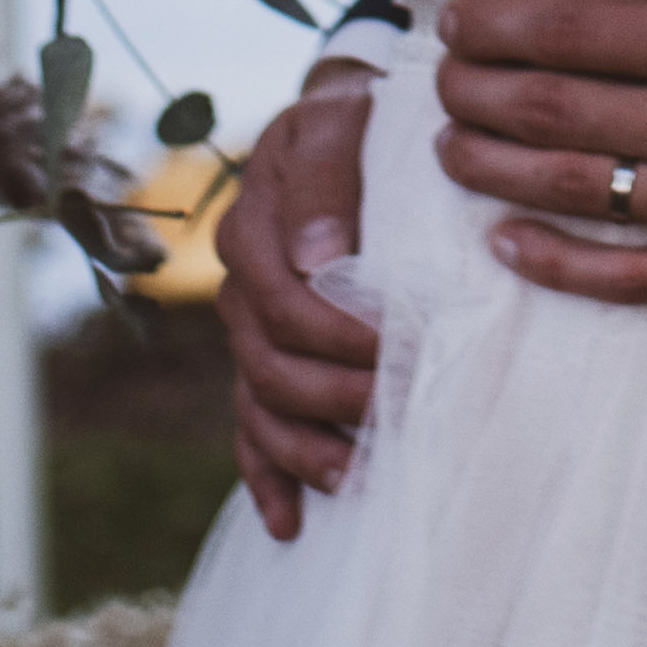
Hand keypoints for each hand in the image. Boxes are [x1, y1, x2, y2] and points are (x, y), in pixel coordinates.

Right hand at [217, 69, 382, 540]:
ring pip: (259, 407)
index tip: (405, 349)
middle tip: (404, 411)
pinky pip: (247, 429)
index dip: (342, 335)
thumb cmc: (359, 123)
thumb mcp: (341, 123)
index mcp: (253, 229)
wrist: (347, 127)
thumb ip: (325, 180)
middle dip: (337, 396)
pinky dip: (265, 478)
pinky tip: (290, 523)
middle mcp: (240, 287)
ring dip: (305, 449)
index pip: (285, 304)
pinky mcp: (263, 361)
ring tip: (360, 476)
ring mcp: (247, 331)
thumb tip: (318, 257)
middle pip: (271, 365)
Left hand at [432, 0, 646, 314]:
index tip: (456, 17)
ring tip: (446, 154)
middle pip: (554, 113)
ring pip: (575, 193)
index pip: (575, 31)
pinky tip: (507, 248)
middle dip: (477, 96)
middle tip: (435, 84)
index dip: (500, 23)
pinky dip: (559, 266)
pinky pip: (631, 279)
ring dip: (494, 172)